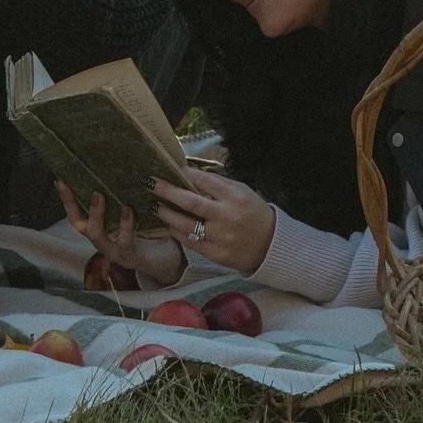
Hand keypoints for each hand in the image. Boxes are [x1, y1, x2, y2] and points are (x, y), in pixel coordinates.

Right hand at [57, 181, 184, 283]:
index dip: (67, 200)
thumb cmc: (150, 231)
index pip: (77, 214)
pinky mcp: (131, 257)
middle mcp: (103, 241)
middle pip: (80, 226)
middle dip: (72, 205)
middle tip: (70, 185)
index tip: (60, 180)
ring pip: (98, 236)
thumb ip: (124, 196)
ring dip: (96, 215)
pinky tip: (128, 210)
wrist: (168, 260)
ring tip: (99, 195)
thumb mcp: (134, 210)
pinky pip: (125, 241)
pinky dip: (125, 225)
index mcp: (101, 229)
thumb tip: (120, 165)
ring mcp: (115, 251)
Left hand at [149, 168, 275, 274]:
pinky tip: (170, 225)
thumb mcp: (243, 191)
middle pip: (191, 202)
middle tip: (151, 183)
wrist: (270, 245)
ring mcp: (221, 237)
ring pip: (186, 225)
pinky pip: (191, 242)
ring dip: (167, 214)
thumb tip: (192, 174)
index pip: (206, 181)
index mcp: (236, 197)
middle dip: (168, 191)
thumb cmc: (254, 212)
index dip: (187, 174)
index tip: (173, 169)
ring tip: (155, 206)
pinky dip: (178, 233)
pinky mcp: (217, 254)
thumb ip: (219, 184)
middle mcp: (227, 216)